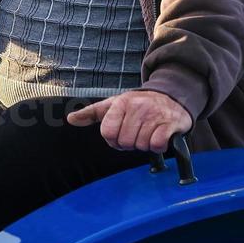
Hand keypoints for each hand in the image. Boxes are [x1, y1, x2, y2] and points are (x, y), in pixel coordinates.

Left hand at [67, 90, 193, 152]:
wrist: (172, 96)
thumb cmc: (139, 104)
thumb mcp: (114, 105)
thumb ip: (91, 113)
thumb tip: (70, 118)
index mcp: (121, 103)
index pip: (107, 133)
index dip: (113, 140)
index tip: (121, 134)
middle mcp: (138, 106)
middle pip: (125, 142)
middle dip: (130, 143)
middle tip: (137, 134)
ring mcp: (155, 114)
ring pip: (141, 145)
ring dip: (145, 144)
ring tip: (149, 133)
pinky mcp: (170, 123)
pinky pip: (157, 144)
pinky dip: (158, 146)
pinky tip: (159, 137)